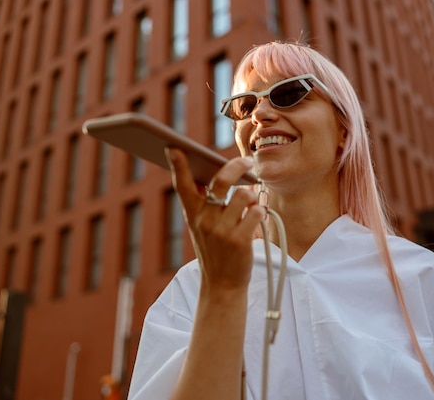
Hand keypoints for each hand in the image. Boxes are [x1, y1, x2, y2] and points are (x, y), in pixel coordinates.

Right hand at [165, 147, 265, 290]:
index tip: (174, 147)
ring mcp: (222, 231)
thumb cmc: (216, 251)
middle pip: (221, 181)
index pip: (183, 185)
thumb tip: (220, 173)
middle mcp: (205, 220)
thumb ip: (206, 204)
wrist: (222, 285)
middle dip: (236, 166)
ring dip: (251, 196)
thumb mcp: (203, 227)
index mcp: (193, 214)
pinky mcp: (240, 240)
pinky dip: (260, 211)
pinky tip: (257, 218)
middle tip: (247, 161)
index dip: (178, 165)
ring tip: (251, 205)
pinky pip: (256, 212)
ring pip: (243, 195)